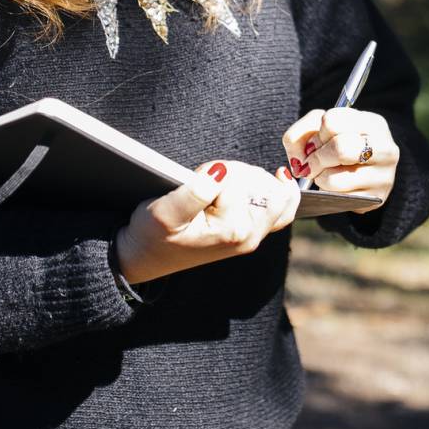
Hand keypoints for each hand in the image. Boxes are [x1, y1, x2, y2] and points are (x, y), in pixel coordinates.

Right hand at [114, 159, 300, 283]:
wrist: (145, 257)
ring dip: (249, 177)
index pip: (239, 179)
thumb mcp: (164, 213)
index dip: (216, 171)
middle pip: (261, 182)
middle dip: (236, 172)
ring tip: (219, 187)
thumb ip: (194, 192)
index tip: (196, 180)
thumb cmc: (152, 235)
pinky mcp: (251, 230)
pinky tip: (280, 176)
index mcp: (232, 230)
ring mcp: (253, 235)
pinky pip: (282, 207)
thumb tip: (221, 173)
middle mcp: (249, 236)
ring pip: (273, 189)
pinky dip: (283, 189)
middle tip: (208, 182)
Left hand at [282, 108, 398, 211]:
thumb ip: (300, 134)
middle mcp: (386, 148)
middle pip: (339, 149)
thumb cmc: (340, 144)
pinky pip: (337, 199)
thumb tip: (298, 159)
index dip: (318, 134)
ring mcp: (384, 176)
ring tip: (324, 173)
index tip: (317, 141)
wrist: (363, 172)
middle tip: (312, 163)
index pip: (333, 122)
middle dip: (316, 158)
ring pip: (334, 179)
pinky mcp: (375, 199)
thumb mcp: (321, 129)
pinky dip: (327, 193)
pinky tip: (334, 186)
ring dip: (319, 178)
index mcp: (373, 123)